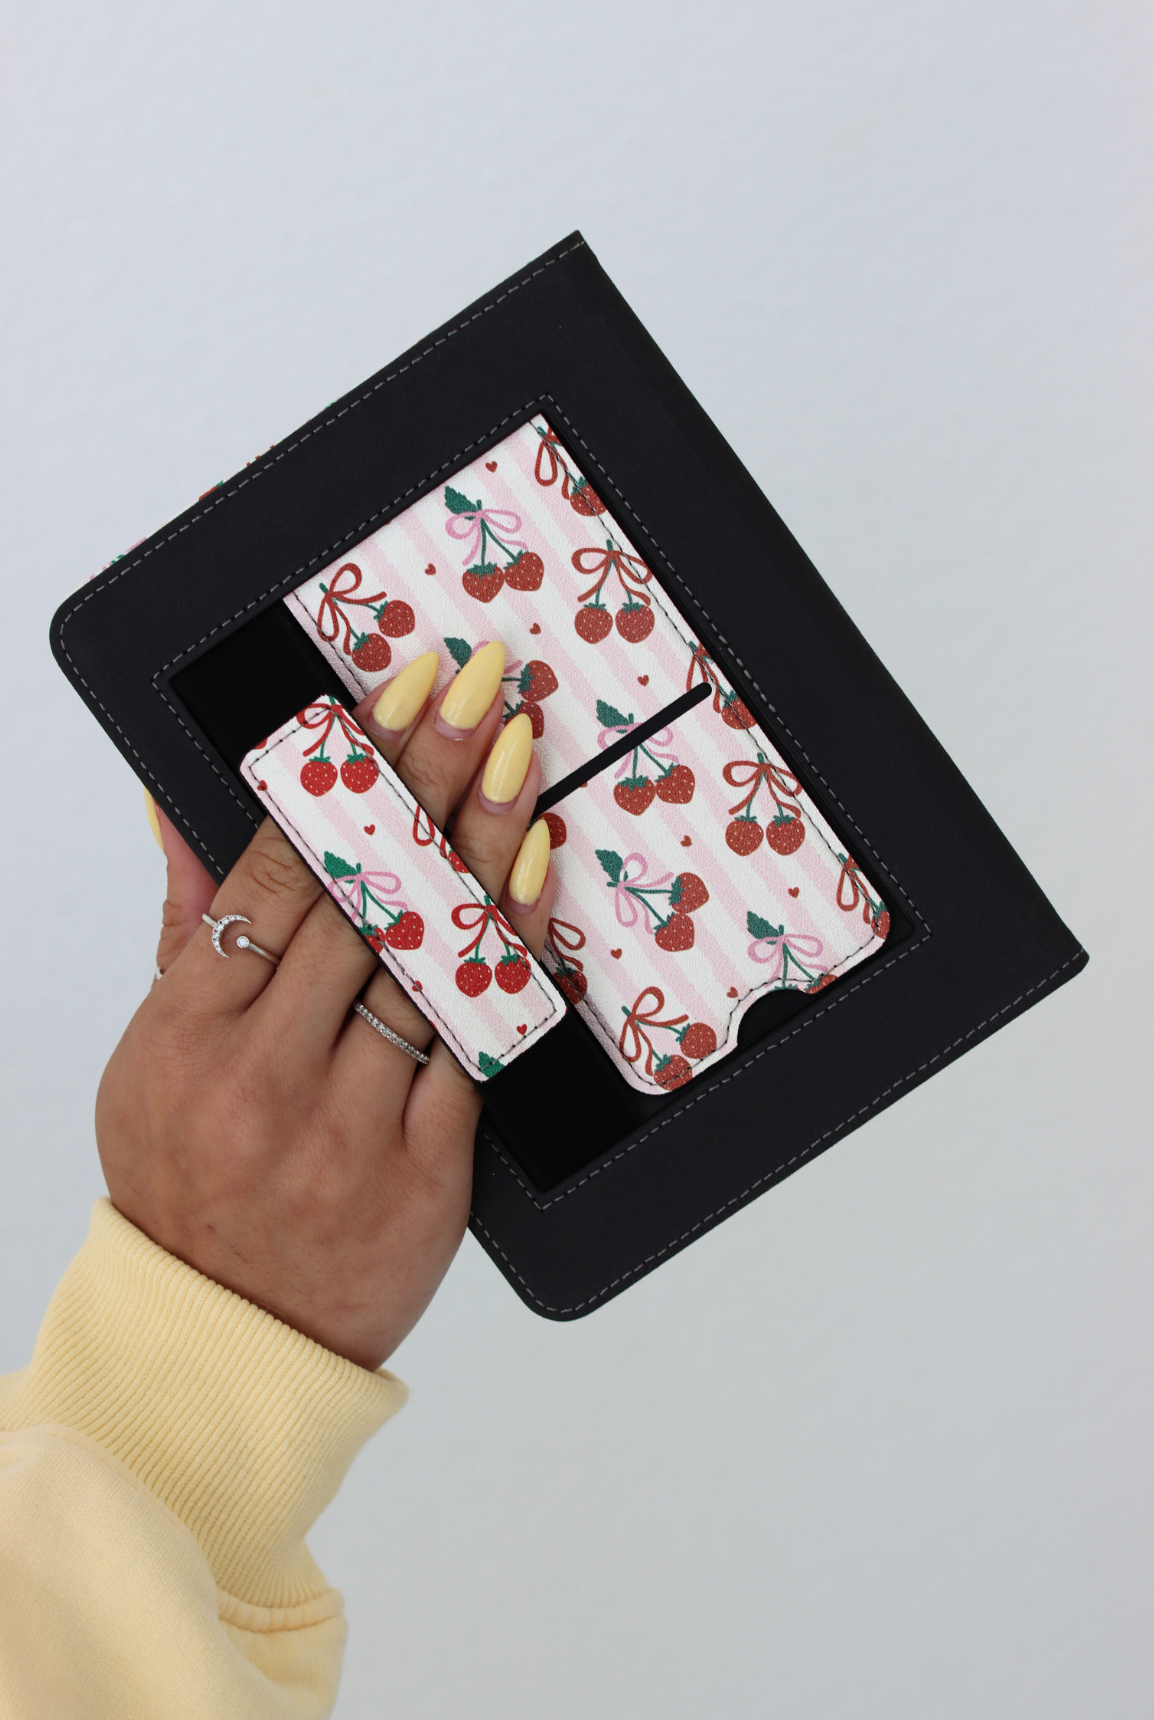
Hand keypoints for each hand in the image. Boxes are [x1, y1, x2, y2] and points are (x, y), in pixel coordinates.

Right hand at [98, 644, 554, 1368]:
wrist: (231, 1336)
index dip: (342, 773)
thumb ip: (186, 926)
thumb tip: (177, 805)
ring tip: (518, 755)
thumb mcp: (155, 1053)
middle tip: (482, 689)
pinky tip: (533, 875)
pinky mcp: (424, 1173)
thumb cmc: (187, 1177)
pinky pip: (475, 1043)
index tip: (396, 694)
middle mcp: (264, 1074)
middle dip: (426, 778)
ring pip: (425, 960)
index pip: (277, 872)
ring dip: (480, 846)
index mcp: (188, 1033)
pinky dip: (506, 952)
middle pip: (361, 898)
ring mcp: (347, 1126)